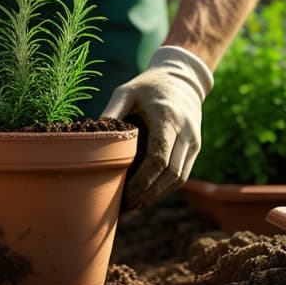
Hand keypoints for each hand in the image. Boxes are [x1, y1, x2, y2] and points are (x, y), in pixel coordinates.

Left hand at [101, 46, 212, 208]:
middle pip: (170, 173)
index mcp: (167, 117)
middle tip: (125, 206)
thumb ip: (111, 113)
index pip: (159, 158)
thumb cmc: (147, 86)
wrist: (181, 78)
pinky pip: (183, 174)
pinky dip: (165, 187)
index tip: (125, 194)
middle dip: (148, 194)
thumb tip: (90, 137)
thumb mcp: (126, 92)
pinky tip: (147, 194)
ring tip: (134, 204)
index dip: (143, 181)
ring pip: (179, 178)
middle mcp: (185, 131)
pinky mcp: (196, 147)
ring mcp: (194, 140)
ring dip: (157, 195)